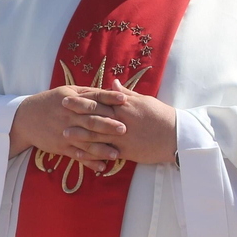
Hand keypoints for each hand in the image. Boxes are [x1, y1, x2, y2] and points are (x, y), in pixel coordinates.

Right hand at [8, 86, 128, 173]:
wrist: (24, 119)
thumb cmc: (50, 103)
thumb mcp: (66, 91)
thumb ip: (88, 92)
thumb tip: (112, 89)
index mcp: (71, 100)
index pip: (93, 98)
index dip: (109, 98)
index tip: (124, 99)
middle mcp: (68, 116)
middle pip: (90, 120)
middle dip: (107, 125)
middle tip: (124, 129)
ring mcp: (64, 132)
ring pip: (85, 141)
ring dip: (101, 148)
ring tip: (116, 154)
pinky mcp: (60, 147)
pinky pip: (76, 155)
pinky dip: (89, 162)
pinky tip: (101, 167)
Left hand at [62, 81, 177, 165]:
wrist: (177, 136)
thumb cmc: (162, 116)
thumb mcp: (144, 100)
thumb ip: (126, 93)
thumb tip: (113, 82)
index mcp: (125, 106)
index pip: (99, 100)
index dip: (82, 99)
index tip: (67, 96)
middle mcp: (121, 120)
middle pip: (94, 116)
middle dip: (76, 113)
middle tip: (59, 110)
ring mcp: (122, 137)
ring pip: (96, 135)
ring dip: (79, 134)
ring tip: (63, 133)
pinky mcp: (125, 151)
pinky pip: (104, 153)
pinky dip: (91, 154)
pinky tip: (79, 154)